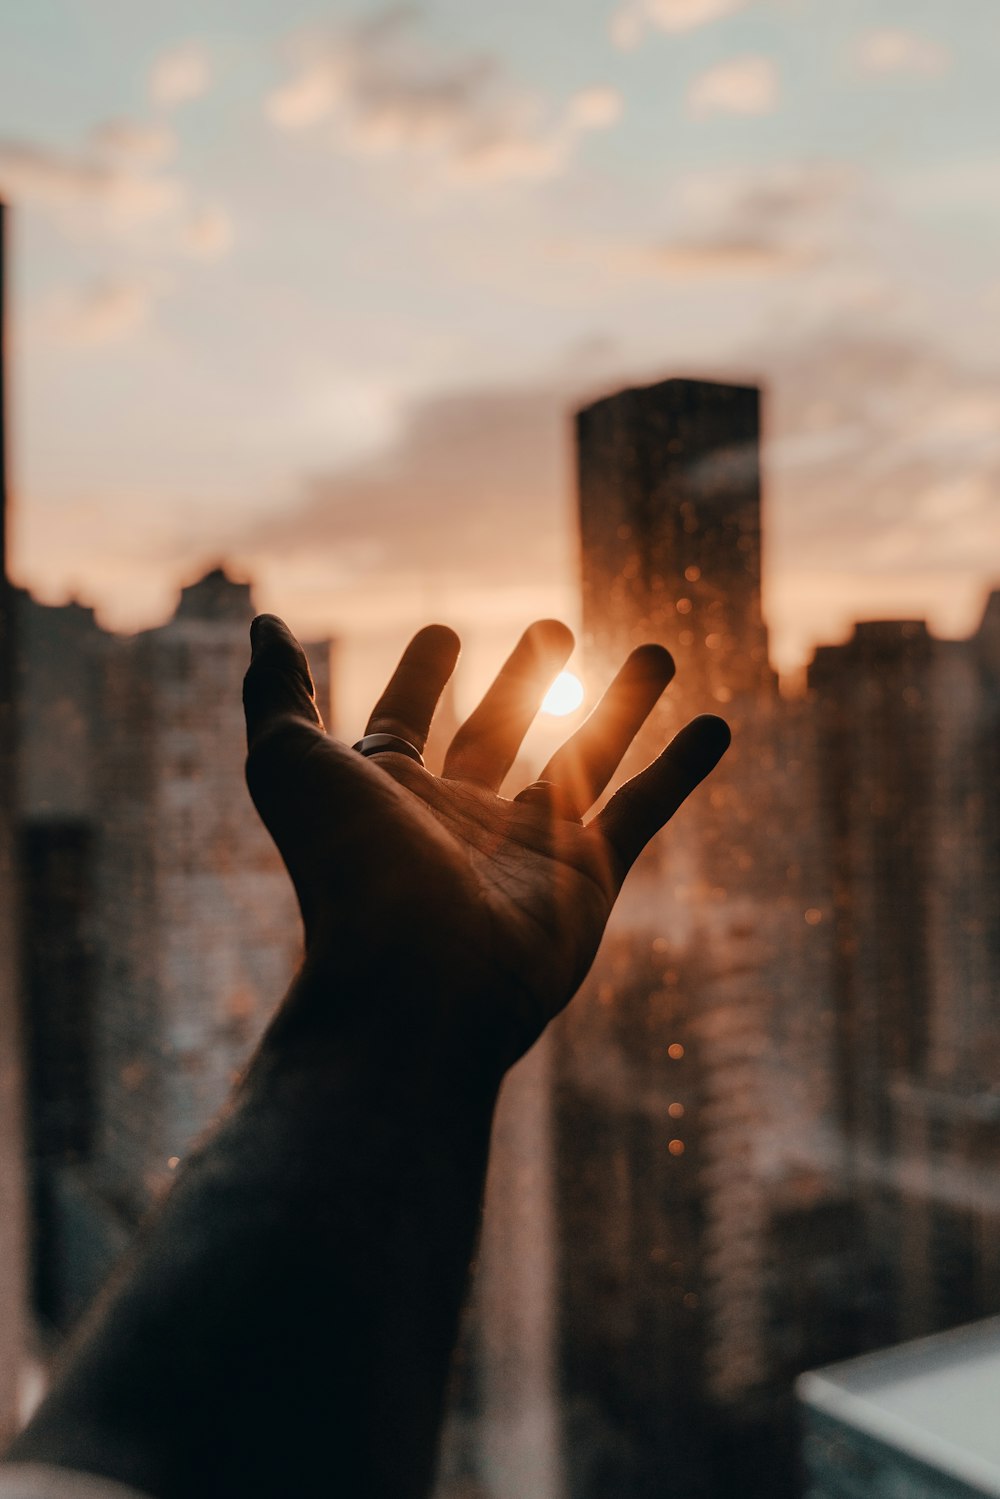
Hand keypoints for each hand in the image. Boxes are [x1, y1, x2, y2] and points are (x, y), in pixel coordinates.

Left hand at [243, 616, 728, 1081]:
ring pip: (584, 760)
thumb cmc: (346, 869)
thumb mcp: (289, 762)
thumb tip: (263, 623)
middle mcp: (458, 821)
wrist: (414, 984)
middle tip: (553, 627)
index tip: (444, 632)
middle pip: (498, 735)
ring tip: (658, 652)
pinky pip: (643, 812)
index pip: (405, 722)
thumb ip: (277, 690)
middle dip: (524, 681)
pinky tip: (717, 725)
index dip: (420, 677)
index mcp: (388, 795)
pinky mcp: (588, 880)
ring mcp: (528, 852)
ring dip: (622, 706)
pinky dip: (682, 770)